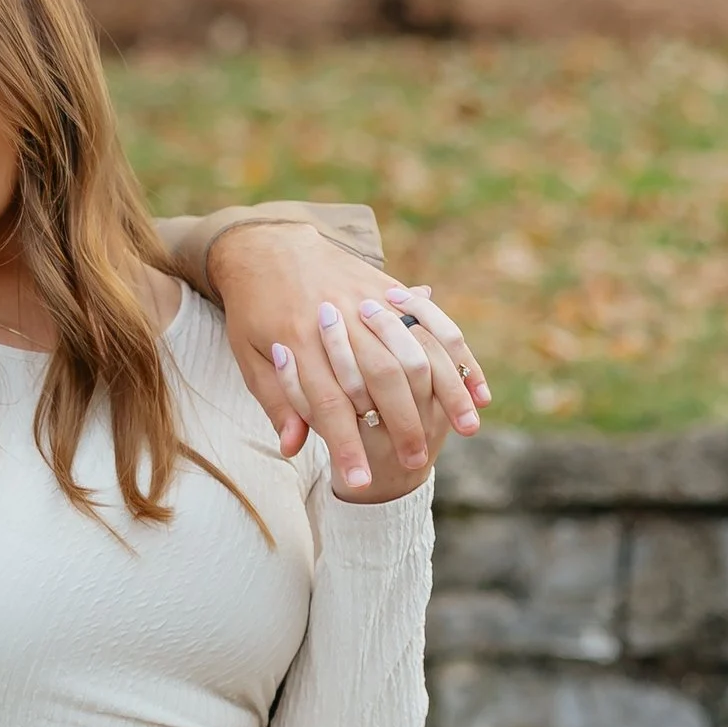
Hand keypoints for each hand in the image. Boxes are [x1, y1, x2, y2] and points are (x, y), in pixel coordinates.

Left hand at [205, 209, 488, 493]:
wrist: (268, 245)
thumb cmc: (254, 311)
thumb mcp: (250, 357)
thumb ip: (277, 401)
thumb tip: (291, 448)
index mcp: (298, 341)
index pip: (328, 404)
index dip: (346, 445)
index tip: (360, 481)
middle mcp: (340, 318)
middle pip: (381, 379)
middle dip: (401, 425)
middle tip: (415, 464)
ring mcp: (368, 300)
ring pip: (418, 349)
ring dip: (448, 391)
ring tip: (466, 429)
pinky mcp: (388, 288)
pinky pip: (434, 321)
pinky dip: (460, 353)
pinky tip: (477, 385)